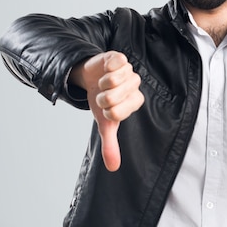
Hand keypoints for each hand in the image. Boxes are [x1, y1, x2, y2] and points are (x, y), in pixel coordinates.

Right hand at [71, 51, 144, 171]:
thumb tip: (113, 168)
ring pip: (111, 80)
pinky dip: (103, 69)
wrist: (91, 78)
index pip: (116, 113)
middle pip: (112, 97)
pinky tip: (105, 69)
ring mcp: (129, 71)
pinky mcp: (120, 58)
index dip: (105, 111)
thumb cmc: (102, 101)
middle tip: (102, 93)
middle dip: (100, 97)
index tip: (106, 107)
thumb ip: (111, 144)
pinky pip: (114, 64)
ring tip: (103, 82)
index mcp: (134, 102)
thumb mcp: (105, 123)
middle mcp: (135, 86)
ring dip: (100, 83)